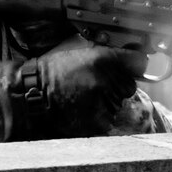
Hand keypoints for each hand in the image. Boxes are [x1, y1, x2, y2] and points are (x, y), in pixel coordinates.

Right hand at [21, 36, 148, 129]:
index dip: (138, 65)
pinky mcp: (97, 120)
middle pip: (129, 86)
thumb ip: (109, 54)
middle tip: (94, 85)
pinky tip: (83, 109)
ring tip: (83, 97)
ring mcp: (102, 101)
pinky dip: (99, 117)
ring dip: (106, 102)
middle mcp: (106, 79)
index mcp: (103, 58)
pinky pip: (109, 119)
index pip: (138, 62)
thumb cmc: (56, 69)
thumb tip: (136, 59)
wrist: (32, 89)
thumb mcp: (82, 51)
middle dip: (116, 86)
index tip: (138, 66)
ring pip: (118, 104)